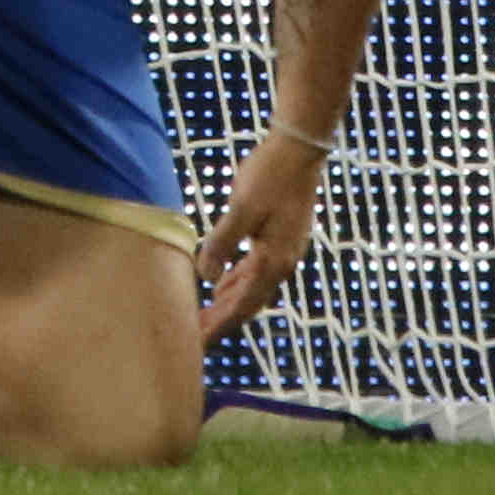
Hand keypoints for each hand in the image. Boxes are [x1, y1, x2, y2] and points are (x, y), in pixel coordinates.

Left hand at [192, 124, 325, 346]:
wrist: (300, 149)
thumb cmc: (270, 175)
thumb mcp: (241, 209)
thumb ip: (222, 243)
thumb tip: (205, 278)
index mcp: (273, 262)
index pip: (241, 306)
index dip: (218, 326)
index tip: (196, 345)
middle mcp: (282, 263)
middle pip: (247, 303)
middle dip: (221, 321)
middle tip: (194, 340)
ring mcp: (284, 252)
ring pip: (252, 288)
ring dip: (228, 304)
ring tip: (203, 317)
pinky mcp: (281, 238)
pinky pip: (256, 271)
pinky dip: (237, 283)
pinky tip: (221, 283)